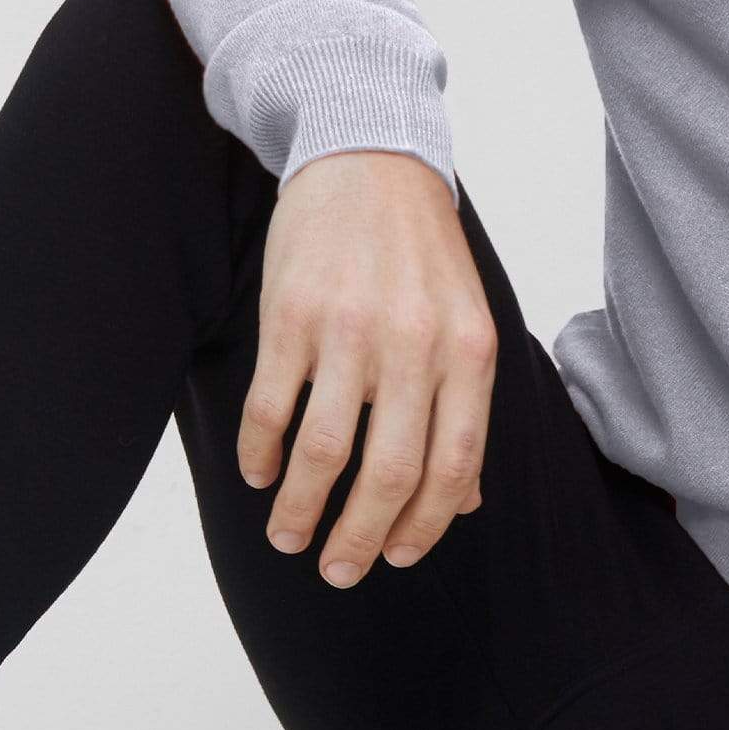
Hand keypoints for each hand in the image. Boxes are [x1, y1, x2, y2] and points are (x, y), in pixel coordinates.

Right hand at [238, 149, 495, 586]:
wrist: (370, 158)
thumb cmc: (421, 253)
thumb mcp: (467, 323)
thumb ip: (465, 408)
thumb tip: (461, 500)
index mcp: (469, 352)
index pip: (453, 465)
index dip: (424, 524)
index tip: (398, 557)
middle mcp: (414, 345)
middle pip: (387, 473)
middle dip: (360, 538)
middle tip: (338, 570)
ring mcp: (349, 330)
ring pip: (322, 452)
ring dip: (301, 510)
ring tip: (288, 537)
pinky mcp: (291, 315)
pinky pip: (271, 407)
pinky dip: (261, 454)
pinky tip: (259, 476)